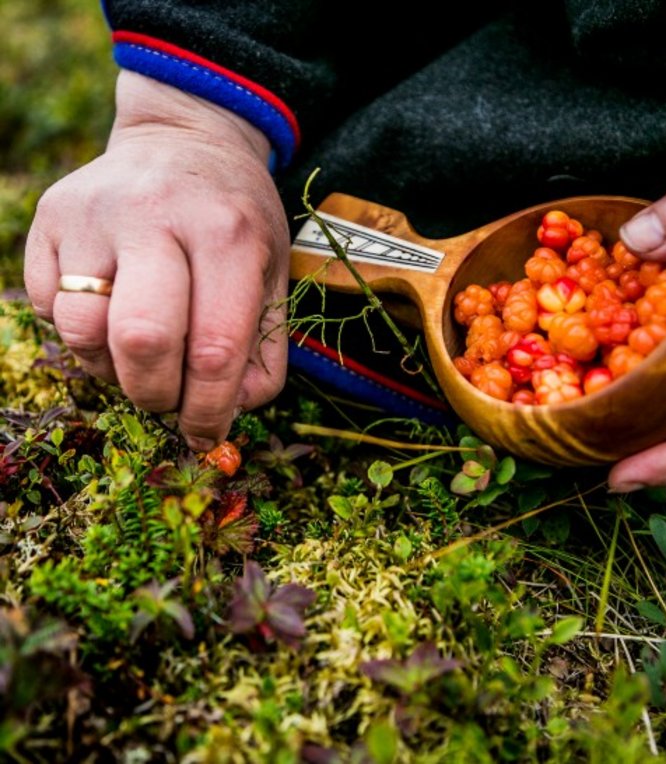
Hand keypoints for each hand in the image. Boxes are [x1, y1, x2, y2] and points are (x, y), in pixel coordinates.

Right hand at [24, 71, 289, 449]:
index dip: (208, 410)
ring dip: (112, 369)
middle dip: (155, 394)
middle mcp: (156, 216)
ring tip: (141, 354)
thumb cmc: (237, 220)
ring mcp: (94, 214)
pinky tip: (112, 313)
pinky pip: (47, 307)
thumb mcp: (274, 274)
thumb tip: (226, 414)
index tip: (205, 433)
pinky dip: (82, 335)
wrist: (185, 140)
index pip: (214, 349)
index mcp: (227, 234)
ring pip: (82, 331)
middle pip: (141, 341)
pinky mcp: (50, 218)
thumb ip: (264, 351)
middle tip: (168, 397)